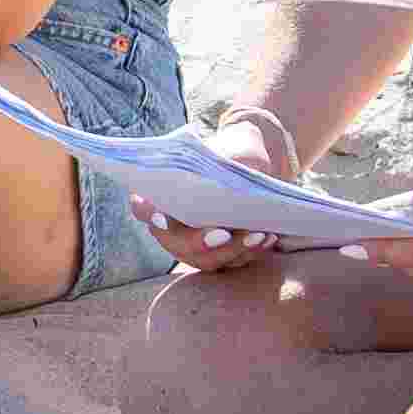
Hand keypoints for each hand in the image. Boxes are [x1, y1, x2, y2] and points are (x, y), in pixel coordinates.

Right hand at [137, 106, 304, 274]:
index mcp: (164, 191)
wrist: (255, 166)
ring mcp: (195, 243)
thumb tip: (232, 183)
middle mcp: (173, 223)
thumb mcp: (232, 151)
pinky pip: (231, 262)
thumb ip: (226, 164)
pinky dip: (250, 252)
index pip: (144, 206)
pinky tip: (268, 238)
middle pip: (176, 243)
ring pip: (206, 259)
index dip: (148, 213)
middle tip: (224, 234)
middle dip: (200, 243)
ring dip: (233, 251)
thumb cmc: (235, 153)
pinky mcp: (219, 254)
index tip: (161, 217)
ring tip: (259, 234)